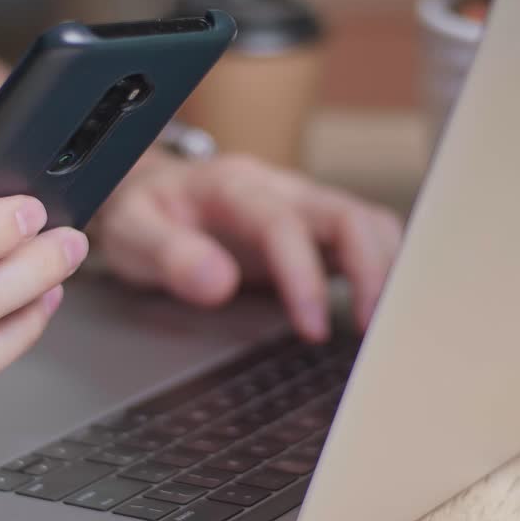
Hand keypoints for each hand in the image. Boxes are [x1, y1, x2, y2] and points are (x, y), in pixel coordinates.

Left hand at [90, 152, 403, 340]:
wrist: (147, 191)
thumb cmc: (143, 214)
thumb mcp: (132, 234)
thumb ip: (170, 257)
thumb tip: (218, 284)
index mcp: (232, 188)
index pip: (285, 225)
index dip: (306, 277)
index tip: (314, 328)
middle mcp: (278, 189)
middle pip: (348, 215)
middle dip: (371, 272)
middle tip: (373, 332)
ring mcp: (302, 205)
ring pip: (368, 223)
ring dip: (387, 271)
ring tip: (386, 327)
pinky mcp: (315, 227)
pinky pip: (366, 238)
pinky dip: (385, 270)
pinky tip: (383, 310)